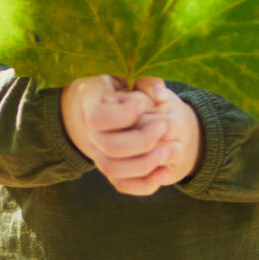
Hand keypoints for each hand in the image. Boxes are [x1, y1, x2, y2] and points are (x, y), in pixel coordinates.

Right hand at [60, 75, 202, 196]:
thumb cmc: (114, 84)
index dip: (125, 113)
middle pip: (110, 148)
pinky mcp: (110, 169)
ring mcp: (97, 155)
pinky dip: (145, 184)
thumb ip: (144, 80)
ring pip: (115, 170)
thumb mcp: (125, 74)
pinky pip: (123, 185)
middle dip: (142, 140)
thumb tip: (162, 97)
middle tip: (165, 126)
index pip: (98, 118)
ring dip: (146, 163)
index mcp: (88, 107)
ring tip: (170, 148)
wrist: (96, 105)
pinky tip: (166, 170)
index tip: (144, 102)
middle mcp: (89, 135)